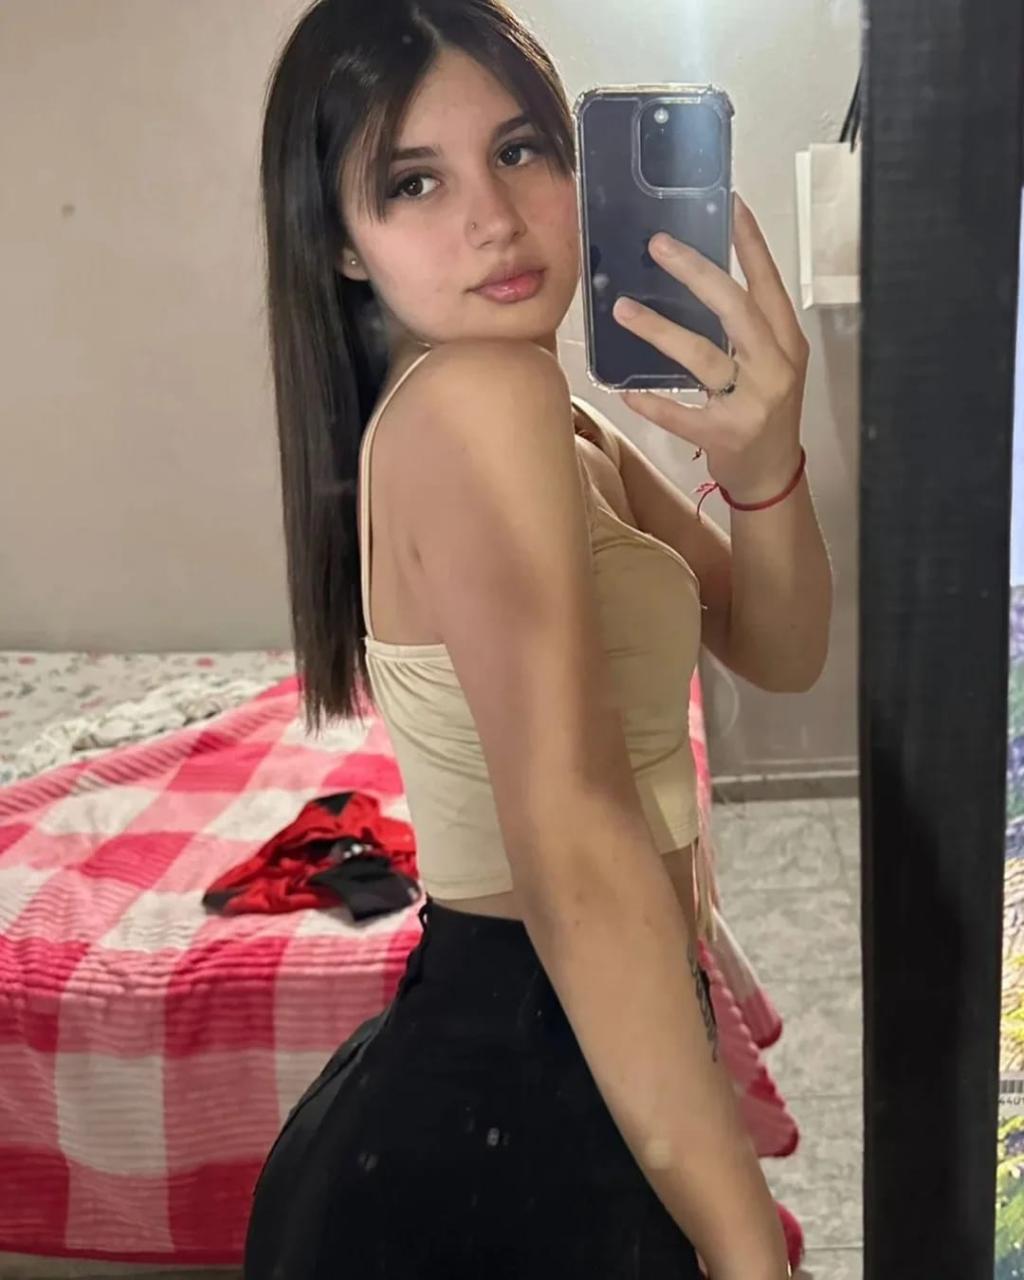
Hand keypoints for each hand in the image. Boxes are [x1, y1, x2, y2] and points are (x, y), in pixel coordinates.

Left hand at [611, 193, 809, 506]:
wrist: (772, 476)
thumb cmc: (765, 410)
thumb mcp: (770, 363)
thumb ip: (746, 328)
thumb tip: (700, 277)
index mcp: (787, 342)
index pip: (768, 283)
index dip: (750, 243)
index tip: (729, 204)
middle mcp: (775, 366)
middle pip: (734, 308)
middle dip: (696, 272)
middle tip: (657, 245)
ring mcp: (752, 402)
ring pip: (703, 356)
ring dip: (659, 330)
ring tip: (623, 308)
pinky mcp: (726, 436)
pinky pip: (682, 414)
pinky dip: (653, 402)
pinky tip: (627, 390)